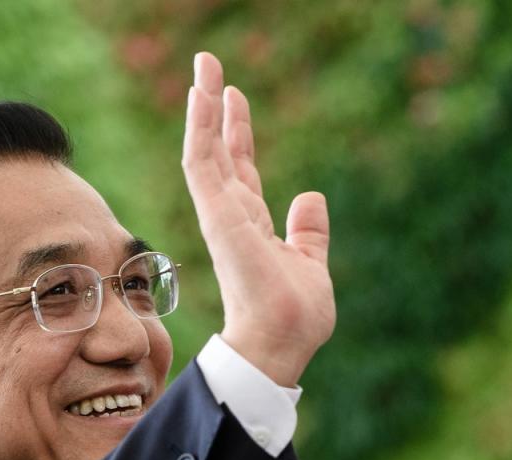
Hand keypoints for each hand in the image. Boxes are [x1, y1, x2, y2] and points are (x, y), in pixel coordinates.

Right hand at [181, 52, 335, 386]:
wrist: (283, 343)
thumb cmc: (295, 316)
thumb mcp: (311, 263)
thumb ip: (308, 231)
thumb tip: (311, 196)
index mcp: (251, 226)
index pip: (240, 169)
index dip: (236, 131)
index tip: (235, 96)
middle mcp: (231, 216)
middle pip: (219, 151)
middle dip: (214, 109)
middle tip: (209, 66)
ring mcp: (220, 214)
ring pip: (205, 150)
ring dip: (203, 107)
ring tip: (204, 65)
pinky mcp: (218, 215)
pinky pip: (202, 163)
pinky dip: (200, 127)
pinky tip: (201, 94)